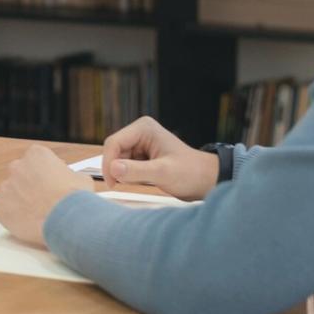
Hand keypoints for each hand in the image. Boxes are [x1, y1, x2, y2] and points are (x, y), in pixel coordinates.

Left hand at [0, 146, 93, 246]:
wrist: (66, 221)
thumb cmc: (74, 200)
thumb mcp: (82, 179)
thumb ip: (70, 175)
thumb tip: (72, 180)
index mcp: (37, 154)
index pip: (36, 159)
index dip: (44, 172)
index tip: (51, 182)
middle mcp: (18, 167)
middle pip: (20, 173)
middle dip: (29, 184)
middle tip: (42, 198)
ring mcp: (6, 186)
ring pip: (11, 191)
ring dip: (20, 199)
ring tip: (37, 212)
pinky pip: (3, 208)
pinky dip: (12, 214)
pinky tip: (27, 220)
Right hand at [101, 116, 218, 200]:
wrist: (205, 181)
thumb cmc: (191, 173)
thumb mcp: (163, 173)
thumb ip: (137, 171)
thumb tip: (113, 168)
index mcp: (144, 128)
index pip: (114, 142)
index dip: (109, 162)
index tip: (112, 182)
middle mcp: (139, 133)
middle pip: (113, 151)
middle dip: (116, 169)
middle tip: (124, 185)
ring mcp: (139, 144)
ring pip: (117, 160)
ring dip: (123, 174)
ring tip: (143, 181)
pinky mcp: (140, 156)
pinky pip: (124, 166)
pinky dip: (128, 176)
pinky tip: (143, 180)